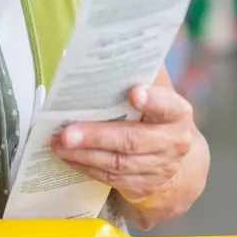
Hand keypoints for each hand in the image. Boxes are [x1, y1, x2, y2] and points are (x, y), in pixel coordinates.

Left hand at [51, 83, 196, 204]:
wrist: (173, 155)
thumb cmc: (155, 114)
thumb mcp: (156, 92)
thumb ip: (141, 74)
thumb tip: (109, 51)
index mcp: (178, 113)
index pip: (167, 105)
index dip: (152, 99)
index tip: (133, 92)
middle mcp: (173, 142)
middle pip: (132, 140)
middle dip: (96, 136)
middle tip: (66, 132)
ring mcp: (159, 167)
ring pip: (118, 162)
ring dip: (84, 154)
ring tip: (58, 143)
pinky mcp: (143, 184)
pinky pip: (111, 177)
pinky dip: (86, 167)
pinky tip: (68, 156)